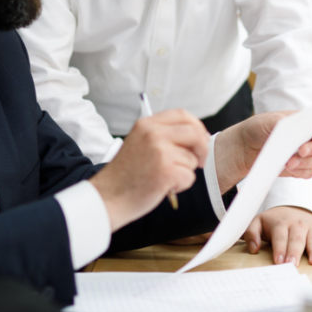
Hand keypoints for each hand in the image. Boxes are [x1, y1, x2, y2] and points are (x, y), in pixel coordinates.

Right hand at [89, 109, 209, 230]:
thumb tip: (197, 135)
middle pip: (194, 133)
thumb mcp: (140, 143)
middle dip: (202, 148)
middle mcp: (153, 134)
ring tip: (164, 178)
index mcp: (147, 125)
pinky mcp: (165, 171)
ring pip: (192, 158)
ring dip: (185, 172)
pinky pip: (189, 176)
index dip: (197, 127)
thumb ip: (163, 135)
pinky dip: (181, 185)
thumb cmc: (126, 175)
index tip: (200, 139)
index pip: (182, 115)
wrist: (109, 197)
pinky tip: (164, 187)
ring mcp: (159, 152)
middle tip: (199, 162)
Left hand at [214, 111, 311, 193]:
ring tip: (288, 163)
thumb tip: (298, 130)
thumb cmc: (258, 128)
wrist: (244, 147)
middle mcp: (309, 137)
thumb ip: (284, 123)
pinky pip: (309, 173)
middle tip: (301, 151)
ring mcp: (305, 154)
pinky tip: (289, 169)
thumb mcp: (268, 120)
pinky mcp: (299, 168)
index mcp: (305, 121)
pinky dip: (301, 172)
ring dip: (305, 163)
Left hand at [244, 206, 311, 265]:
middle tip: (293, 265)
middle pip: (296, 239)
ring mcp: (311, 227)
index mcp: (281, 223)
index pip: (280, 237)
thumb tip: (253, 248)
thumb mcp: (258, 222)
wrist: (292, 207)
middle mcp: (297, 224)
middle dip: (295, 252)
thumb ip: (251, 234)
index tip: (279, 261)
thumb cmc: (274, 221)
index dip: (279, 249)